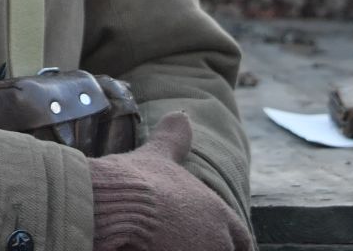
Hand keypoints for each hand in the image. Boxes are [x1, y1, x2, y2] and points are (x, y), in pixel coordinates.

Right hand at [87, 113, 253, 250]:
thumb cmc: (134, 180)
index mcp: (220, 215)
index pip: (242, 241)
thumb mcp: (157, 155)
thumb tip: (181, 115)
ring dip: (183, 250)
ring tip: (159, 244)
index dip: (230, 243)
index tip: (209, 242)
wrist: (110, 203)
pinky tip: (146, 249)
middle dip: (203, 247)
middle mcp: (218, 240)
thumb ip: (174, 138)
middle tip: (176, 242)